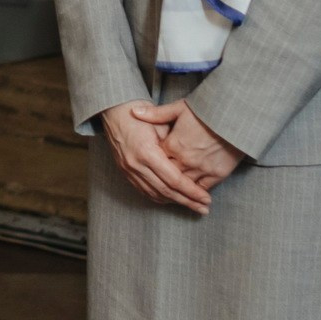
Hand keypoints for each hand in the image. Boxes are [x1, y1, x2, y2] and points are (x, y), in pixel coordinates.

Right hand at [98, 101, 213, 214]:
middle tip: (204, 208)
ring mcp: (128, 170)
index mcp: (147, 152)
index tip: (206, 198)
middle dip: (187, 201)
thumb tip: (192, 165)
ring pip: (154, 194)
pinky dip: (159, 197)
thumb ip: (175, 146)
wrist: (113, 111)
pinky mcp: (124, 172)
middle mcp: (136, 165)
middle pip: (166, 191)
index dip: (192, 191)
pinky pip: (144, 191)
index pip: (174, 180)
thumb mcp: (161, 124)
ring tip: (192, 206)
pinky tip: (172, 199)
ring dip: (174, 202)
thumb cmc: (140, 114)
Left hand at [132, 100, 244, 191]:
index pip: (157, 160)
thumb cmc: (206, 111)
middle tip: (157, 187)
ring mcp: (202, 169)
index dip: (153, 163)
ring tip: (173, 196)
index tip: (149, 166)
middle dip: (163, 182)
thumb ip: (156, 114)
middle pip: (168, 177)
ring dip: (178, 192)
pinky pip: (202, 188)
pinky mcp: (217, 174)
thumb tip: (133, 111)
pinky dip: (195, 192)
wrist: (234, 116)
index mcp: (173, 145)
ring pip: (184, 186)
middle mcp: (185, 160)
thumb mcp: (179, 108)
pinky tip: (191, 195)